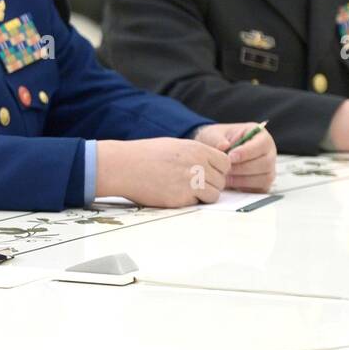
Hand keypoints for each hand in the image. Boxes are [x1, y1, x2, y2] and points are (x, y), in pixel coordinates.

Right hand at [96, 138, 230, 206]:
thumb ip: (195, 155)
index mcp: (197, 149)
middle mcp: (198, 165)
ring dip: (202, 195)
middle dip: (210, 184)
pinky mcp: (181, 198)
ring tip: (184, 190)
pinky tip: (172, 193)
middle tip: (192, 184)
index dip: (217, 170)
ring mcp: (191, 182)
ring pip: (213, 195)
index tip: (206, 173)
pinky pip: (196, 203)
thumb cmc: (144, 155)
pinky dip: (187, 202)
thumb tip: (211, 166)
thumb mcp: (174, 146)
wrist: (123, 166)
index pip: (225, 163)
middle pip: (221, 181)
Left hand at [193, 122, 276, 191]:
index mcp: (261, 136)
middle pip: (265, 163)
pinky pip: (259, 189)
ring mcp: (268, 169)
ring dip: (242, 179)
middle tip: (225, 169)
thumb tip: (224, 146)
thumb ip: (217, 139)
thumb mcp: (213, 134)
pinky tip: (229, 182)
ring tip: (224, 176)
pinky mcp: (263, 183)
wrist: (215, 154)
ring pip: (264, 178)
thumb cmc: (217, 141)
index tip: (230, 157)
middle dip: (242, 168)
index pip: (262, 144)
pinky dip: (243, 188)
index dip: (247, 152)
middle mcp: (268, 153)